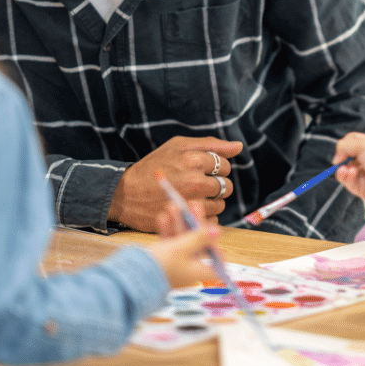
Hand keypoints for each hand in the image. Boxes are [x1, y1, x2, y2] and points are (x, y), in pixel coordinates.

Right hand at [108, 136, 242, 231]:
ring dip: (212, 201)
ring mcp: (191, 203)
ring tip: (193, 196)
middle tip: (198, 184)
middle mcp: (195, 181)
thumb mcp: (178, 146)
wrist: (126, 194)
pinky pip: (212, 219)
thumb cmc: (153, 166)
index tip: (203, 170)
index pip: (225, 165)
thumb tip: (238, 147)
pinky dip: (204, 216)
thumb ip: (210, 144)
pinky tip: (190, 208)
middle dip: (216, 185)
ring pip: (221, 204)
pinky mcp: (187, 221)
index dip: (216, 168)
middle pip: (226, 185)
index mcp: (194, 160)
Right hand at [149, 200, 220, 288]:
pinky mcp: (162, 259)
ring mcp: (175, 263)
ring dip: (178, 222)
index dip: (218, 248)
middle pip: (197, 242)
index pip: (216, 262)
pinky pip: (169, 242)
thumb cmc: (162, 264)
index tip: (216, 231)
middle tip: (193, 204)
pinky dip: (167, 230)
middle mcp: (189, 267)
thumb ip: (200, 238)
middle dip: (194, 222)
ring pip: (181, 239)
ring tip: (174, 205)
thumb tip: (218, 232)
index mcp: (198, 269)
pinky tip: (163, 217)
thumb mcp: (183, 247)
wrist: (132, 277)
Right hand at [333, 132, 364, 205]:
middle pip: (345, 158)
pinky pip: (347, 182)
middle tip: (341, 160)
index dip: (345, 145)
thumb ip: (343, 146)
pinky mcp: (360, 188)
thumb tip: (335, 159)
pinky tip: (351, 173)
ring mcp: (362, 175)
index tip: (342, 148)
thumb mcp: (361, 144)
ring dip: (342, 169)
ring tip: (346, 169)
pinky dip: (346, 177)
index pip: (351, 143)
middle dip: (342, 158)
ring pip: (344, 171)